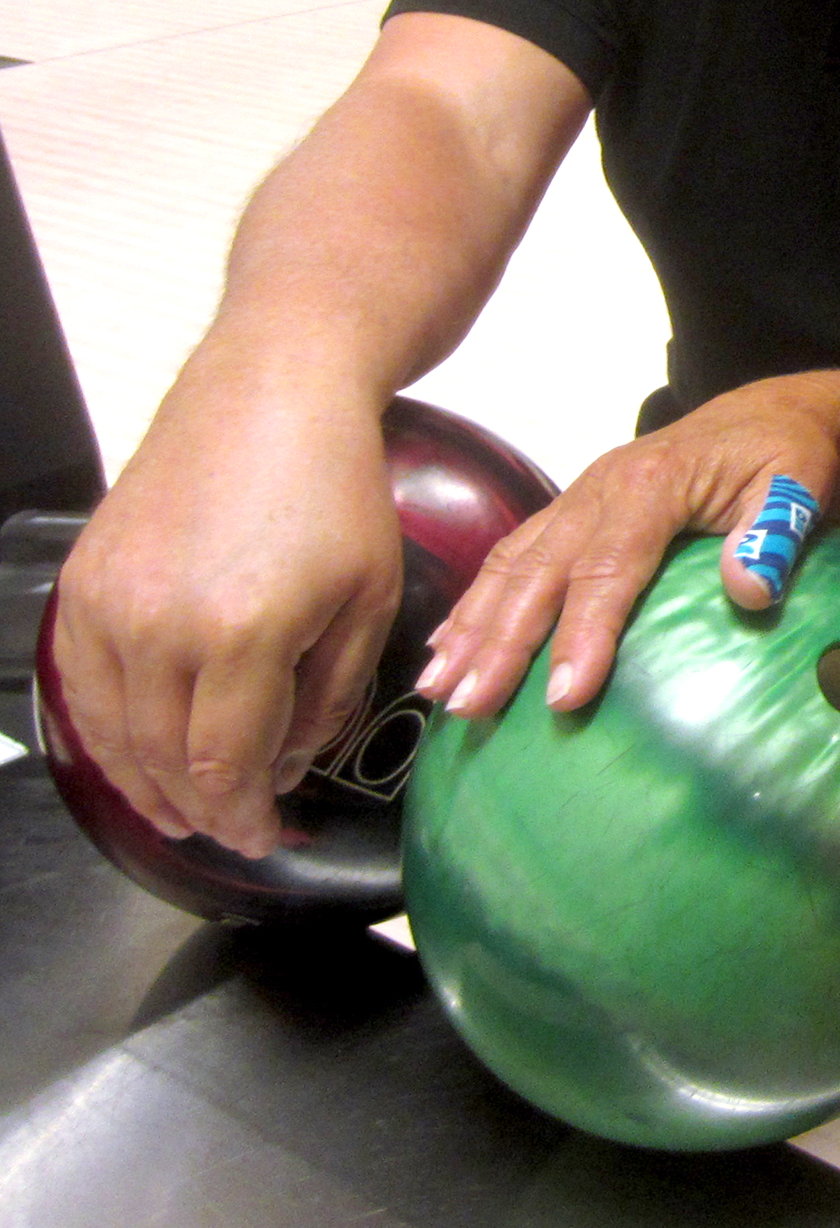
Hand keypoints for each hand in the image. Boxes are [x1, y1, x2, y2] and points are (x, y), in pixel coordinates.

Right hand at [47, 380, 401, 859]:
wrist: (271, 394)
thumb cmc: (336, 488)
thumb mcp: (369, 597)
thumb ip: (329, 697)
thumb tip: (287, 766)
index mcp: (244, 634)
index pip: (226, 766)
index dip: (245, 816)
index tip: (269, 833)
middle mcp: (159, 627)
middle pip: (163, 763)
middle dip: (202, 810)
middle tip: (234, 828)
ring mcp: (108, 604)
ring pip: (113, 735)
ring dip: (147, 785)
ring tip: (186, 809)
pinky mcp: (82, 583)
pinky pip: (82, 686)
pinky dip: (108, 734)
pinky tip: (139, 752)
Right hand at [418, 377, 839, 717]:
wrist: (767, 413)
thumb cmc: (786, 453)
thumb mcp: (799, 479)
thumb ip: (775, 530)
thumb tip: (750, 592)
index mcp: (652, 482)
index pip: (610, 566)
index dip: (584, 632)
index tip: (563, 697)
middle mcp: (600, 487)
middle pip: (541, 571)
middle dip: (501, 642)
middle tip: (471, 708)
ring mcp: (579, 497)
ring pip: (513, 564)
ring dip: (472, 627)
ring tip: (437, 690)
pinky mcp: (572, 510)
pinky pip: (514, 555)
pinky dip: (476, 603)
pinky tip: (448, 648)